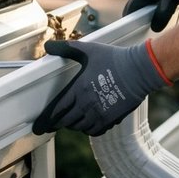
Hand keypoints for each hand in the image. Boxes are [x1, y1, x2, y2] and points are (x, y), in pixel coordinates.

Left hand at [32, 39, 166, 135]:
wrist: (139, 71)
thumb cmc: (114, 59)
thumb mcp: (88, 50)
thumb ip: (66, 48)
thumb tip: (48, 46)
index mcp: (79, 89)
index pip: (57, 110)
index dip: (46, 120)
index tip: (39, 127)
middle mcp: (87, 105)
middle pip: (66, 122)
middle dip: (58, 123)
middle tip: (53, 124)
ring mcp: (100, 114)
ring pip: (80, 128)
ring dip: (73, 125)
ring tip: (71, 120)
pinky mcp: (112, 119)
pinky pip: (95, 131)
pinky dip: (88, 129)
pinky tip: (88, 123)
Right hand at [123, 0, 178, 31]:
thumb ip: (164, 12)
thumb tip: (155, 28)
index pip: (129, 13)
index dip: (131, 26)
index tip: (139, 35)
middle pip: (134, 11)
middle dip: (142, 22)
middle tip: (157, 28)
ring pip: (143, 8)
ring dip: (151, 15)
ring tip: (166, 15)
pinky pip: (149, 4)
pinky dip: (156, 9)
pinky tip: (169, 8)